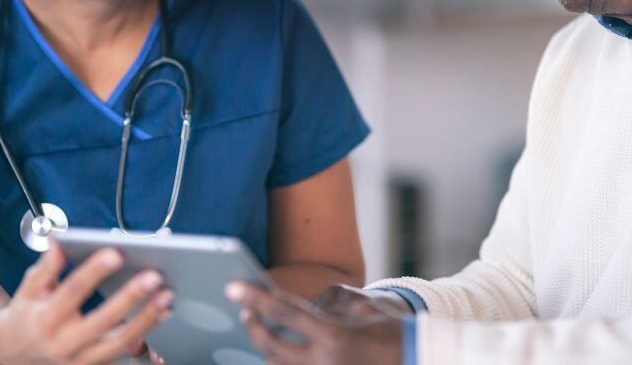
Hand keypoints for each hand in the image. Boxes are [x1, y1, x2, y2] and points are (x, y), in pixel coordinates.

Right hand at [0, 239, 172, 363]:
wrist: (13, 353)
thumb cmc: (26, 314)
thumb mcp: (28, 288)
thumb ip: (46, 266)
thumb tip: (58, 242)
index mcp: (45, 319)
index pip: (72, 292)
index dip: (94, 272)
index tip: (115, 253)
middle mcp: (63, 344)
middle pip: (102, 321)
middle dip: (130, 297)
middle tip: (154, 276)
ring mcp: (80, 361)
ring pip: (119, 343)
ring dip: (147, 319)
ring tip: (167, 295)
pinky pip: (125, 352)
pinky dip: (147, 333)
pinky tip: (163, 313)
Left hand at [226, 282, 401, 364]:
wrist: (412, 361)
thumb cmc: (388, 331)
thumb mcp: (359, 310)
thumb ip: (325, 307)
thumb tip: (293, 305)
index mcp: (333, 336)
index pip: (284, 311)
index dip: (256, 298)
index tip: (233, 288)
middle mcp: (324, 363)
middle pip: (271, 346)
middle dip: (254, 327)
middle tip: (245, 311)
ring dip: (264, 346)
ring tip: (258, 328)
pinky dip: (280, 361)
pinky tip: (275, 348)